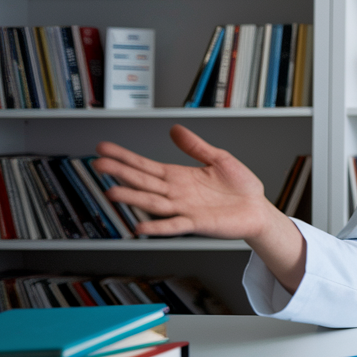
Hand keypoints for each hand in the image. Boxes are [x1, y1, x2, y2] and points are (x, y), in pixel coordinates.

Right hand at [93, 125, 275, 239]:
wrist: (258, 209)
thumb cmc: (240, 187)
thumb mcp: (219, 158)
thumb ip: (195, 146)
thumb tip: (175, 129)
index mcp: (179, 176)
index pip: (146, 165)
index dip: (125, 157)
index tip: (104, 149)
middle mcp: (177, 193)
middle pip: (143, 181)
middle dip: (121, 172)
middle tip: (98, 164)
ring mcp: (184, 209)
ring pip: (153, 202)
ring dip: (134, 198)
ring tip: (112, 192)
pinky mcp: (197, 223)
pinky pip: (174, 226)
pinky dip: (158, 226)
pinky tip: (141, 226)